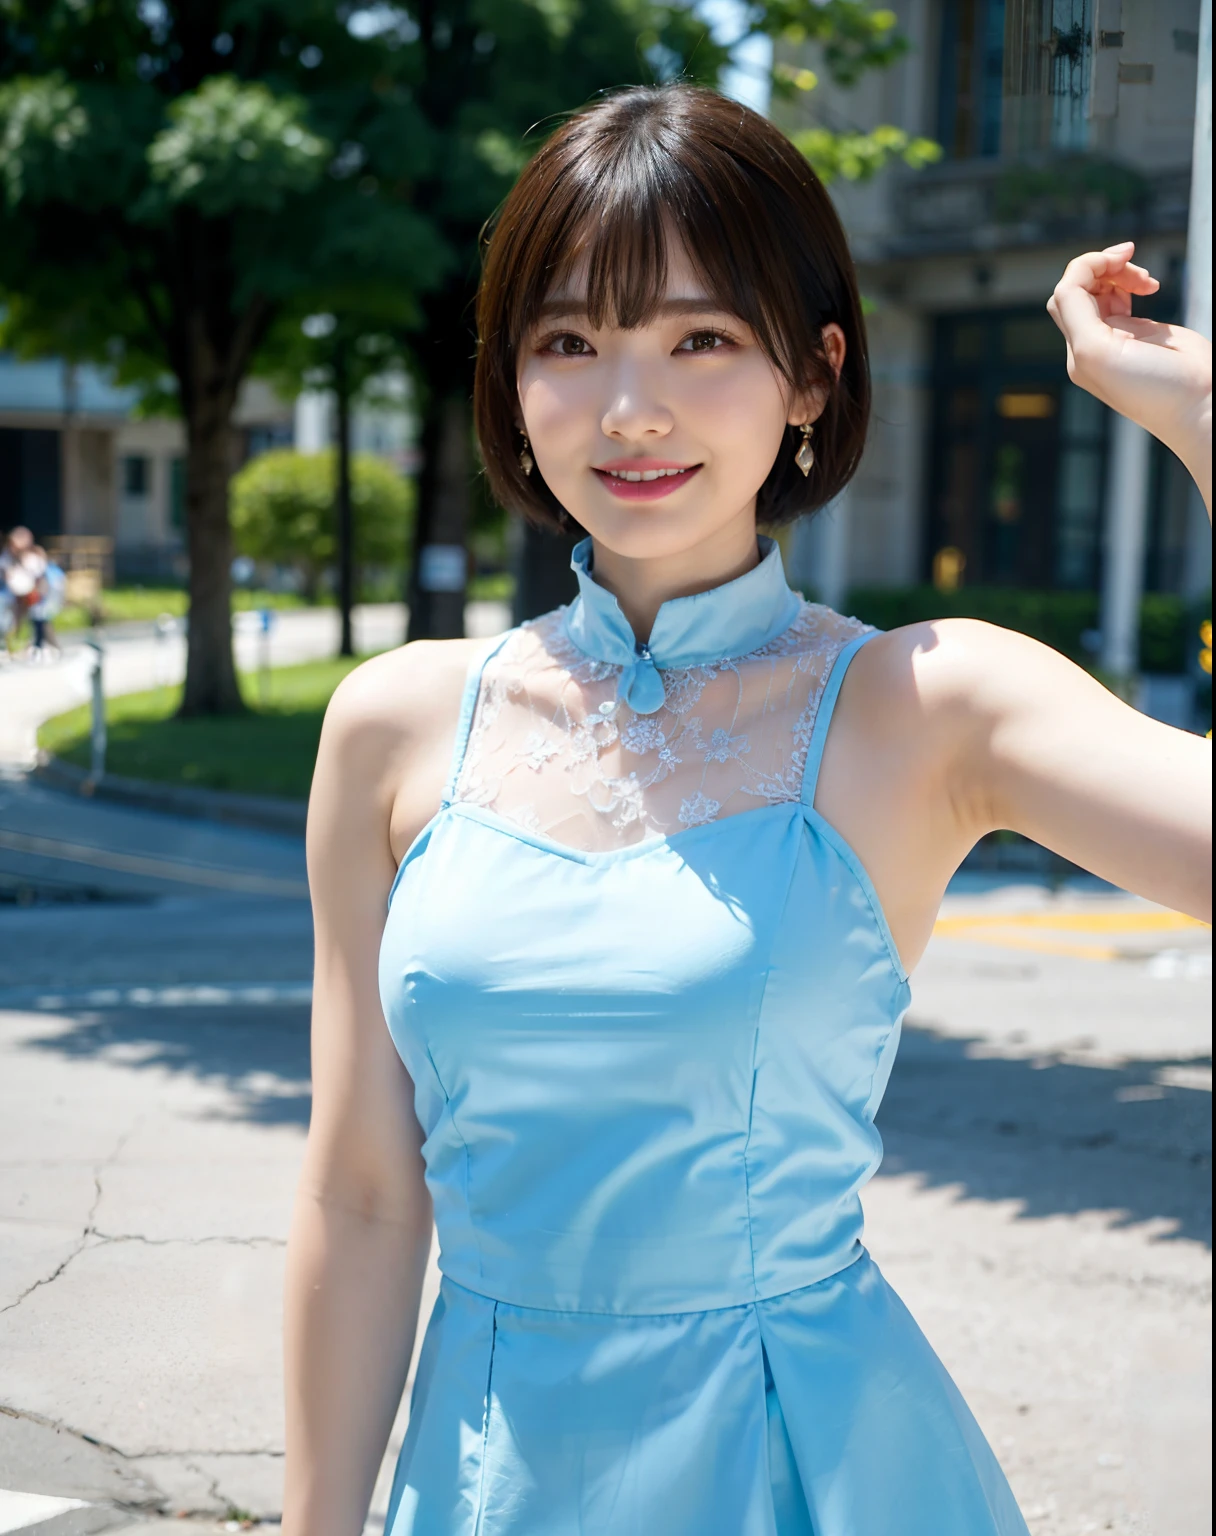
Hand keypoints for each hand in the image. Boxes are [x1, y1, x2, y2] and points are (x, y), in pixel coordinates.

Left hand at [1048, 243, 1211, 508]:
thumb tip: (1072, 278)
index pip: (1067, 295)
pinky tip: (1150, 287)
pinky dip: (1132, 283)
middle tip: (1133, 262)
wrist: (1199, 404)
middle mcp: (1093, 345)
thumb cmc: (1154, 389)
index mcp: (1079, 351)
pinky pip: (1122, 299)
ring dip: (1121, 274)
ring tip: (1147, 281)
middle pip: (1080, 289)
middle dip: (1105, 268)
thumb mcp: (1098, 351)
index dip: (1088, 266)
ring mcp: (1117, 337)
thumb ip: (1076, 313)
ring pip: (1101, 291)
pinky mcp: (1140, 333)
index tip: (1122, 255)